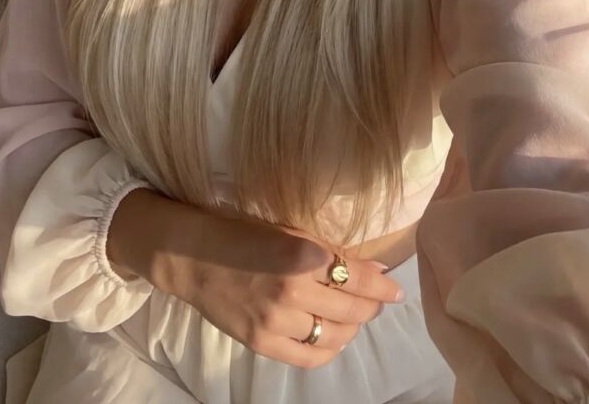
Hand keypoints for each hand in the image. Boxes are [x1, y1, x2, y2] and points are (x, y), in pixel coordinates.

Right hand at [154, 205, 404, 368]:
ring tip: (354, 318)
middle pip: (351, 308)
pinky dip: (328, 350)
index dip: (382, 286)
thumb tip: (374, 269)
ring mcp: (276, 321)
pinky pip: (309, 358)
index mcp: (302, 255)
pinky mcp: (262, 343)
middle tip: (377, 302)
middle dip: (371, 306)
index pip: (357, 277)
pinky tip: (333, 338)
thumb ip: (330, 251)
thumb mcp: (289, 230)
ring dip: (352, 327)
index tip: (395, 289)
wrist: (194, 256)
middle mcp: (292, 291)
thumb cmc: (243, 233)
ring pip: (334, 335)